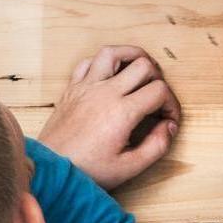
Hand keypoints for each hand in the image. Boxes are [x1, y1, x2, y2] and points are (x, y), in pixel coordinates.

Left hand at [38, 46, 180, 189]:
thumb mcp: (129, 168)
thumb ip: (157, 146)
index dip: (172, 104)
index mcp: (122, 113)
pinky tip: (110, 76)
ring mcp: (86, 87)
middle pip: (143, 65)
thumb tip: (169, 126)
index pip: (159, 91)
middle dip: (159, 78)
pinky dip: (102, 63)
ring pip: (113, 52)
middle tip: (157, 97)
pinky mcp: (72, 89)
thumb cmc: (87, 171)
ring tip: (140, 70)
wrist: (50, 170)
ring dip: (131, 56)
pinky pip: (87, 62)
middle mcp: (105, 93)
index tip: (169, 119)